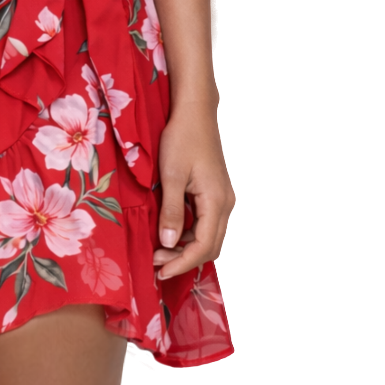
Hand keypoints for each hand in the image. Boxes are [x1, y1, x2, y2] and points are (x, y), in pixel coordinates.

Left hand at [151, 107, 232, 283]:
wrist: (196, 113)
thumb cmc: (182, 138)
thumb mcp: (171, 175)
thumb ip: (171, 211)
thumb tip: (168, 244)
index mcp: (217, 201)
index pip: (203, 246)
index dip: (182, 263)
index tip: (160, 271)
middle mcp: (227, 203)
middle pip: (212, 246)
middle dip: (185, 259)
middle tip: (157, 262)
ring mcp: (226, 199)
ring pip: (212, 237)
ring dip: (188, 248)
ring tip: (161, 251)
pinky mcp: (219, 194)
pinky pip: (209, 224)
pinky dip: (192, 235)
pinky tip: (173, 234)